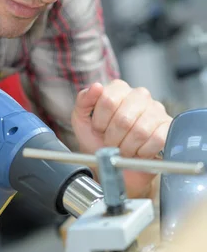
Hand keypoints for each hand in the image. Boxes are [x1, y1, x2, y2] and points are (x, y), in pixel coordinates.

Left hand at [71, 81, 171, 197]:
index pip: (108, 100)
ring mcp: (156, 109)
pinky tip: (139, 151)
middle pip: (124, 118)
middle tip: (112, 143)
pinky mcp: (168, 126)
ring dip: (127, 148)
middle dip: (113, 138)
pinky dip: (143, 152)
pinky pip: (157, 139)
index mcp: (118, 89)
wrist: (115, 165)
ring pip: (140, 131)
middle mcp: (139, 95)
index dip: (100, 122)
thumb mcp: (82, 121)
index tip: (99, 129)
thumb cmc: (98, 141)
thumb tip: (96, 87)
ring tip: (124, 148)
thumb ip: (83, 101)